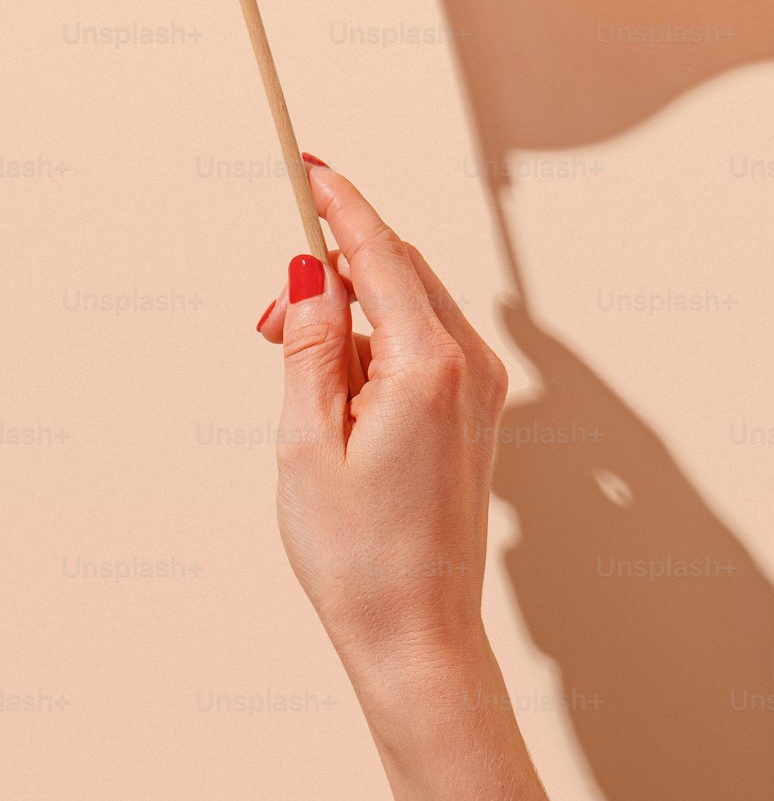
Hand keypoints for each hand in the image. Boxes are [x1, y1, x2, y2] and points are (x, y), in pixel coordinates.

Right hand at [257, 164, 507, 703]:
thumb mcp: (306, 442)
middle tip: (266, 319)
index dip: (340, 203)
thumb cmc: (356, 554)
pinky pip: (424, 344)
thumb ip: (308, 344)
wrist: (419, 636)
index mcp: (428, 366)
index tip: (308, 164)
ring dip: (348, 313)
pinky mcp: (476, 412)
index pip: (380, 252)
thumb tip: (311, 269)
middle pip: (397, 271)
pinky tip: (334, 388)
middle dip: (330, 271)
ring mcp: (480, 389)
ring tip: (289, 366)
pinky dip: (375, 343)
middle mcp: (469, 365)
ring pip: (409, 307)